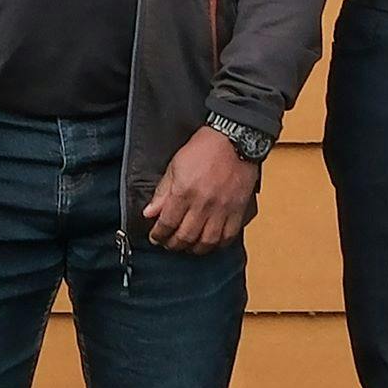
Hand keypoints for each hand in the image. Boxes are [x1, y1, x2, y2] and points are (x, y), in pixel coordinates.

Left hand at [141, 127, 261, 252]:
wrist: (234, 139)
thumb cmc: (203, 149)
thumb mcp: (175, 166)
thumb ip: (162, 192)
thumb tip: (149, 213)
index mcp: (184, 192)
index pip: (167, 223)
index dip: (158, 235)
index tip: (155, 237)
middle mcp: (203, 204)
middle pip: (185, 237)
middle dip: (173, 244)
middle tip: (168, 244)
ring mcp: (222, 209)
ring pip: (206, 242)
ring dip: (194, 248)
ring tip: (187, 246)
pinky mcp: (238, 210)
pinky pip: (228, 236)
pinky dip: (217, 244)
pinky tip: (209, 242)